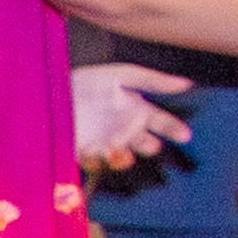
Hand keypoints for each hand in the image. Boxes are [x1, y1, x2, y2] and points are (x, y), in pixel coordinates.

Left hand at [69, 62, 194, 168]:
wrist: (49, 91)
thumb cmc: (87, 81)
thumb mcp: (121, 76)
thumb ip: (153, 81)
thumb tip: (187, 85)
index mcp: (136, 110)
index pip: (161, 122)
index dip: (173, 129)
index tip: (185, 135)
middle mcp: (124, 129)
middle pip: (145, 142)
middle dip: (149, 145)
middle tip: (150, 144)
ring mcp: (106, 142)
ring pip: (123, 157)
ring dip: (124, 156)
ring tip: (121, 150)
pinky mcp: (85, 152)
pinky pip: (96, 162)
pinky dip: (99, 160)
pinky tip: (99, 152)